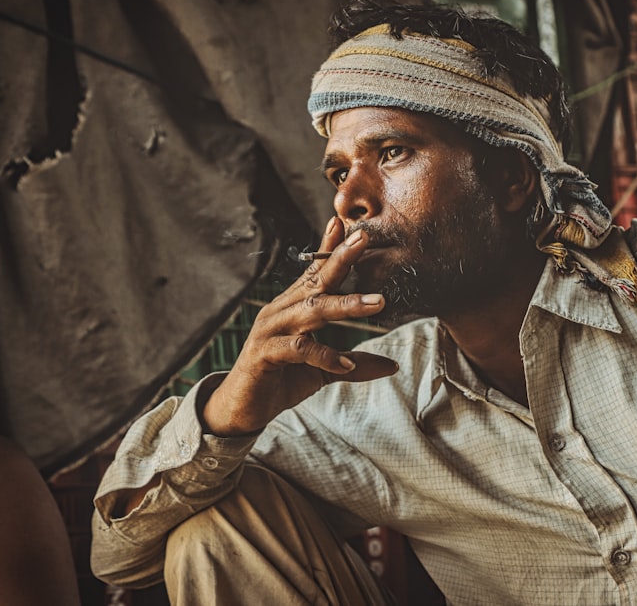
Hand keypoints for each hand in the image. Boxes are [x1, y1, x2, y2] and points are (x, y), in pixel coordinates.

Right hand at [203, 218, 397, 435]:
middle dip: (341, 258)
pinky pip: (297, 349)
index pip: (314, 272)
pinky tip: (345, 364)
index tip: (350, 226)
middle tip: (364, 240)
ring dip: (346, 305)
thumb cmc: (282, 381)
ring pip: (311, 310)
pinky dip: (324, 355)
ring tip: (378, 303)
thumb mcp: (324, 371)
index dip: (330, 248)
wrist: (242, 410)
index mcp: (293, 307)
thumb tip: (393, 365)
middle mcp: (281, 311)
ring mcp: (270, 330)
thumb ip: (355, 364)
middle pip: (315, 281)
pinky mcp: (263, 354)